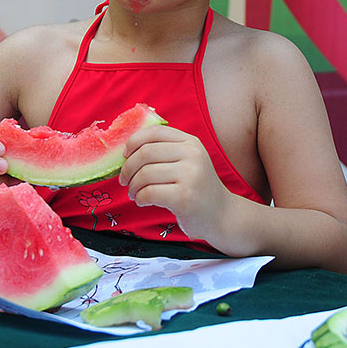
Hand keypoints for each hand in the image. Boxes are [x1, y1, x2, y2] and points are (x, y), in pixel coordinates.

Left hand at [119, 125, 230, 242]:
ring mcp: (190, 175)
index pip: (155, 132)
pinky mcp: (184, 197)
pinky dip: (140, 198)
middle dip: (128, 168)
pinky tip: (143, 201)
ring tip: (134, 194)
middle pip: (145, 152)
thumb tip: (126, 151)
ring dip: (133, 186)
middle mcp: (192, 155)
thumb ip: (164, 151)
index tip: (125, 155)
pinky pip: (149, 192)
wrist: (222, 215)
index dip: (134, 141)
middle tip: (124, 181)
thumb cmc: (196, 189)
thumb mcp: (187, 162)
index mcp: (190, 142)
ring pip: (145, 174)